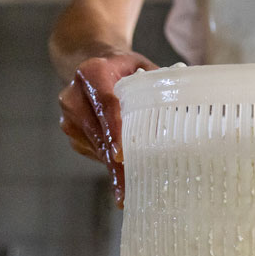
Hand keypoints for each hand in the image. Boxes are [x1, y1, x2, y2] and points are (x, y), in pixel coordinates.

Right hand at [58, 50, 155, 206]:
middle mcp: (74, 95)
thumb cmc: (123, 70)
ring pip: (95, 147)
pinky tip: (123, 167)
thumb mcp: (141, 67)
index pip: (105, 104)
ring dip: (113, 166)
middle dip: (115, 162)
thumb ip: (157, 84)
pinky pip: (93, 151)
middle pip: (98, 133)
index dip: (114, 130)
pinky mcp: (71, 132)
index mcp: (92, 73)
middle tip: (128, 188)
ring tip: (129, 188)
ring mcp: (69, 116)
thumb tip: (185, 102)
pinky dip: (109, 160)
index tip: (120, 155)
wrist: (90, 68)